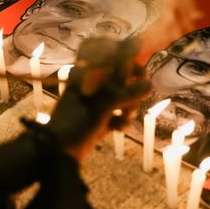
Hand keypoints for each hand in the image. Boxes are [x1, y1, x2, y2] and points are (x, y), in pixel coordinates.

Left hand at [46, 37, 149, 160]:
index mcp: (86, 75)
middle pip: (118, 77)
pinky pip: (116, 114)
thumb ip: (127, 93)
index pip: (106, 55)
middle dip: (130, 88)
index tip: (140, 68)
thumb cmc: (76, 123)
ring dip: (127, 106)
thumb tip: (150, 84)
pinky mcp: (98, 119)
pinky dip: (120, 120)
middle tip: (140, 91)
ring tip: (125, 117)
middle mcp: (90, 85)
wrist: (59, 153)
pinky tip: (119, 128)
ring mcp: (94, 102)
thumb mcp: (102, 106)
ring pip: (120, 97)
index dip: (124, 58)